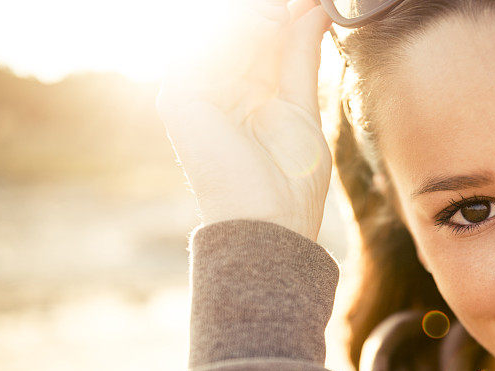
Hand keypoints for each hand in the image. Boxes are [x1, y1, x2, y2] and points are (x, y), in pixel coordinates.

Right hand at [156, 0, 332, 241]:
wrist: (273, 224)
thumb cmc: (290, 181)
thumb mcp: (301, 106)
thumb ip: (300, 56)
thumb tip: (314, 10)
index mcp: (242, 94)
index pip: (256, 38)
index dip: (282, 14)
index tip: (313, 2)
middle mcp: (213, 89)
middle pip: (236, 32)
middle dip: (270, 11)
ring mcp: (193, 93)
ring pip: (221, 35)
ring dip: (259, 14)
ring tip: (293, 5)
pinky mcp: (180, 98)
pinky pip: (208, 50)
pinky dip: (242, 30)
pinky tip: (273, 16)